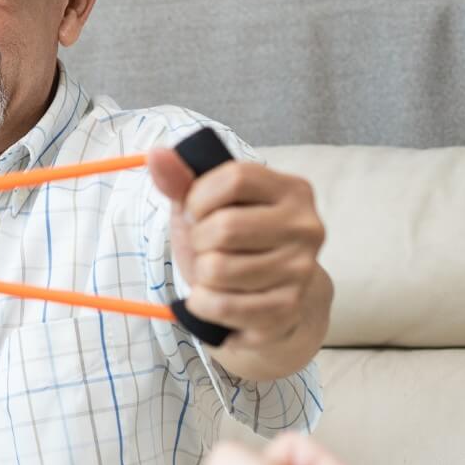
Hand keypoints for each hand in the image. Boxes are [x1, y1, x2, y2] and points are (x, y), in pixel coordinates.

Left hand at [148, 147, 327, 351]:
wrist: (268, 303)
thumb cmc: (235, 246)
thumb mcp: (206, 208)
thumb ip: (183, 180)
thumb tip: (157, 154)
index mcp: (293, 191)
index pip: (235, 178)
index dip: (200, 197)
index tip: (199, 212)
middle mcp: (306, 228)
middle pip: (224, 227)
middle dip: (199, 241)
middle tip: (209, 248)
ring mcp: (301, 271)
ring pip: (218, 269)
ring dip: (201, 274)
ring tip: (217, 274)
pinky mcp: (286, 309)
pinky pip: (219, 304)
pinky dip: (203, 303)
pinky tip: (217, 297)